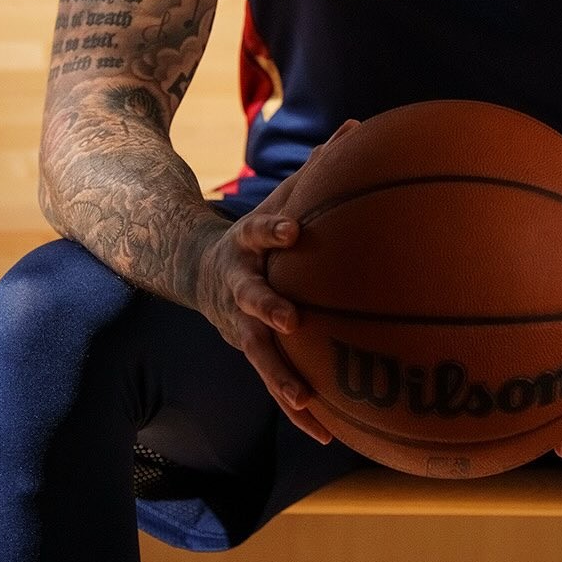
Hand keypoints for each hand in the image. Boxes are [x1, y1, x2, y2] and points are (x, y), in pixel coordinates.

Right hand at [194, 120, 359, 443]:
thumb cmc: (262, 230)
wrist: (200, 268)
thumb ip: (319, 168)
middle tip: (290, 318)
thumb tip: (361, 126)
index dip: (273, 232)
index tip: (294, 231)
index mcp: (247, 245)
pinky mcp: (250, 352)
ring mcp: (239, 324)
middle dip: (266, 308)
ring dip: (281, 378)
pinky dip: (299, 410)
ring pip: (259, 355)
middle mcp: (239, 287)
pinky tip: (328, 434)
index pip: (259, 233)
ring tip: (306, 402)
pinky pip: (277, 384)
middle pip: (249, 298)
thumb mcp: (282, 196)